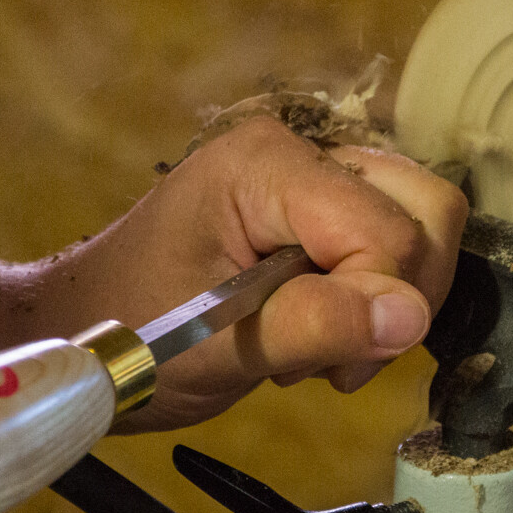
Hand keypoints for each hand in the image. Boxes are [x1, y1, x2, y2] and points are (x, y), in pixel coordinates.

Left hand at [42, 111, 467, 430]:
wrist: (86, 332)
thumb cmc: (130, 334)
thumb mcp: (216, 346)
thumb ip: (315, 325)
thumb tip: (410, 318)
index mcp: (266, 164)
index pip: (387, 232)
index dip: (374, 307)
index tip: (315, 362)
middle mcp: (301, 150)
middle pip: (426, 212)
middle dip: (395, 300)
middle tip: (325, 356)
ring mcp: (316, 173)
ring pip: (424, 228)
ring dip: (388, 305)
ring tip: (312, 348)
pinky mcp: (323, 204)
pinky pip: (397, 243)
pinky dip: (377, 301)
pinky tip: (319, 331)